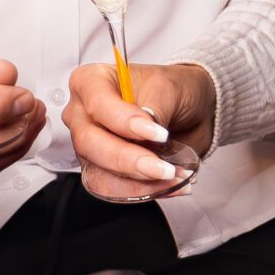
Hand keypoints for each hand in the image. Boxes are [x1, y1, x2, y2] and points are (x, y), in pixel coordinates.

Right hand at [63, 61, 215, 202]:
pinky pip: (113, 190)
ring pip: (98, 172)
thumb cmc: (173, 90)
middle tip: (162, 167)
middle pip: (90, 143)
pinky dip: (143, 192)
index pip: (97, 104)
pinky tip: (169, 185)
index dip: (124, 122)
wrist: (191, 112)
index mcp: (91, 82)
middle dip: (128, 160)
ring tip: (172, 176)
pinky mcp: (103, 170)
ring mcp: (91, 145)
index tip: (157, 133)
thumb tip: (149, 123)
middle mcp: (83, 114)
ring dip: (138, 182)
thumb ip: (156, 105)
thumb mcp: (170, 87)